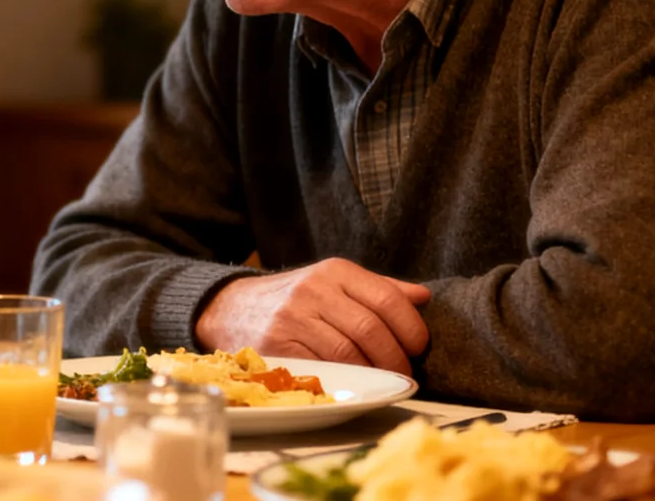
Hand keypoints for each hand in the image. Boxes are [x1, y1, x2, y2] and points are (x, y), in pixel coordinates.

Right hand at [193, 258, 431, 376]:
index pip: (387, 299)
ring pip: (347, 353)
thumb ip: (378, 289)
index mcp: (334, 270)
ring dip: (373, 374)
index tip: (418, 347)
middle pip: (370, 329)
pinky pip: (320, 368)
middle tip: (403, 373)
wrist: (231, 307)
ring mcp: (292, 317)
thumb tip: (423, 296)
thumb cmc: (293, 299)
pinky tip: (353, 384)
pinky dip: (344, 380)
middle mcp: (313, 290)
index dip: (411, 328)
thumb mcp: (333, 282)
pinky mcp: (276, 344)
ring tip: (382, 381)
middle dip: (395, 358)